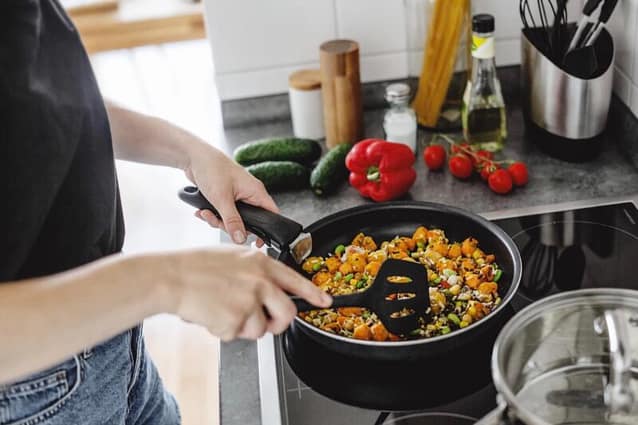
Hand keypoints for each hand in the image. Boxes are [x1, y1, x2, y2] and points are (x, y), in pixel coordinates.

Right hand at [162, 246, 331, 339]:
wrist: (171, 277)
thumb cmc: (195, 266)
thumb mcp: (233, 258)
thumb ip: (255, 270)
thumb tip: (271, 288)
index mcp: (260, 264)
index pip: (295, 280)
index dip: (313, 294)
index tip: (325, 301)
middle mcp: (259, 281)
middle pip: (287, 313)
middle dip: (278, 323)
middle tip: (266, 323)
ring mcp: (248, 301)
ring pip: (259, 329)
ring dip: (243, 326)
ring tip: (222, 309)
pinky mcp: (235, 320)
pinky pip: (236, 335)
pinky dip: (223, 330)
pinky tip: (211, 313)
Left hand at [185, 142, 276, 243]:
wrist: (193, 157)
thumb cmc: (212, 169)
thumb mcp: (222, 199)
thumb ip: (232, 221)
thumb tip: (241, 239)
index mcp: (256, 191)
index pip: (271, 214)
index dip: (266, 230)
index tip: (257, 242)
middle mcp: (248, 194)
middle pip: (248, 221)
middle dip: (230, 225)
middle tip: (218, 222)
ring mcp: (237, 196)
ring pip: (232, 219)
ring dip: (217, 220)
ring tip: (205, 212)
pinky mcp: (225, 197)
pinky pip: (222, 213)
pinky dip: (212, 214)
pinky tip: (201, 210)